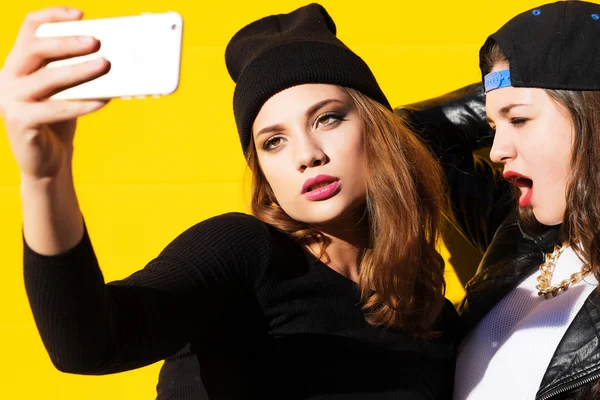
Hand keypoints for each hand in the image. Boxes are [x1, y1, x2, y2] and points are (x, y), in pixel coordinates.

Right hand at [0, 7, 109, 180]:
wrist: (47, 162)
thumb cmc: (59, 122)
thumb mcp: (67, 91)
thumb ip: (77, 72)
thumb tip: (111, 56)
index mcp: (19, 63)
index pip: (29, 29)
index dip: (53, 17)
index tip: (80, 14)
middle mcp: (8, 77)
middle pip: (35, 48)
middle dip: (67, 42)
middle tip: (97, 42)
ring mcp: (10, 100)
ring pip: (47, 78)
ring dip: (79, 70)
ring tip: (106, 66)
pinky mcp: (20, 122)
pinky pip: (54, 109)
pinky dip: (81, 104)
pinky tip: (103, 101)